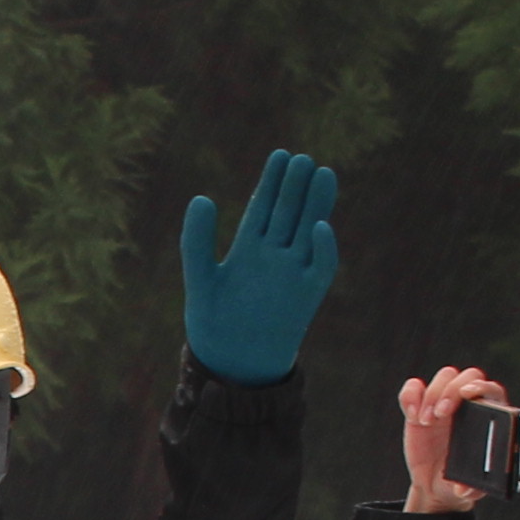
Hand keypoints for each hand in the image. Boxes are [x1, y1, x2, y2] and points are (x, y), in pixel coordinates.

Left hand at [178, 150, 340, 385]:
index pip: (264, 208)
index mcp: (248, 249)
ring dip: (316, 204)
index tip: (280, 155)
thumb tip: (201, 198)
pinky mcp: (309, 294)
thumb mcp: (200, 278)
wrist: (231, 364)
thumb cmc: (213, 324)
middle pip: (289, 213)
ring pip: (309, 230)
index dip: (272, 182)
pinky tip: (319, 226)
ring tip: (322, 172)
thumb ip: (197, 241)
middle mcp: (274, 256)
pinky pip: (321, 266)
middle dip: (295, 186)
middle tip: (302, 158)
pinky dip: (323, 248)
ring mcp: (293, 272)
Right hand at [397, 367, 505, 514]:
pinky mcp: (420, 406)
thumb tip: (463, 488)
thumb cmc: (460, 482)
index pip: (491, 390)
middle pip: (467, 377)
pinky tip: (412, 415)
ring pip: (444, 376)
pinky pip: (414, 387)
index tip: (468, 395)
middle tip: (442, 413)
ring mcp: (444, 402)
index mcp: (487, 418)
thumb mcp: (468, 489)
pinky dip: (410, 396)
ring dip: (434, 394)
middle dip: (453, 390)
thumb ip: (470, 489)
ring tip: (426, 421)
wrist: (435, 485)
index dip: (482, 387)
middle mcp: (468, 405)